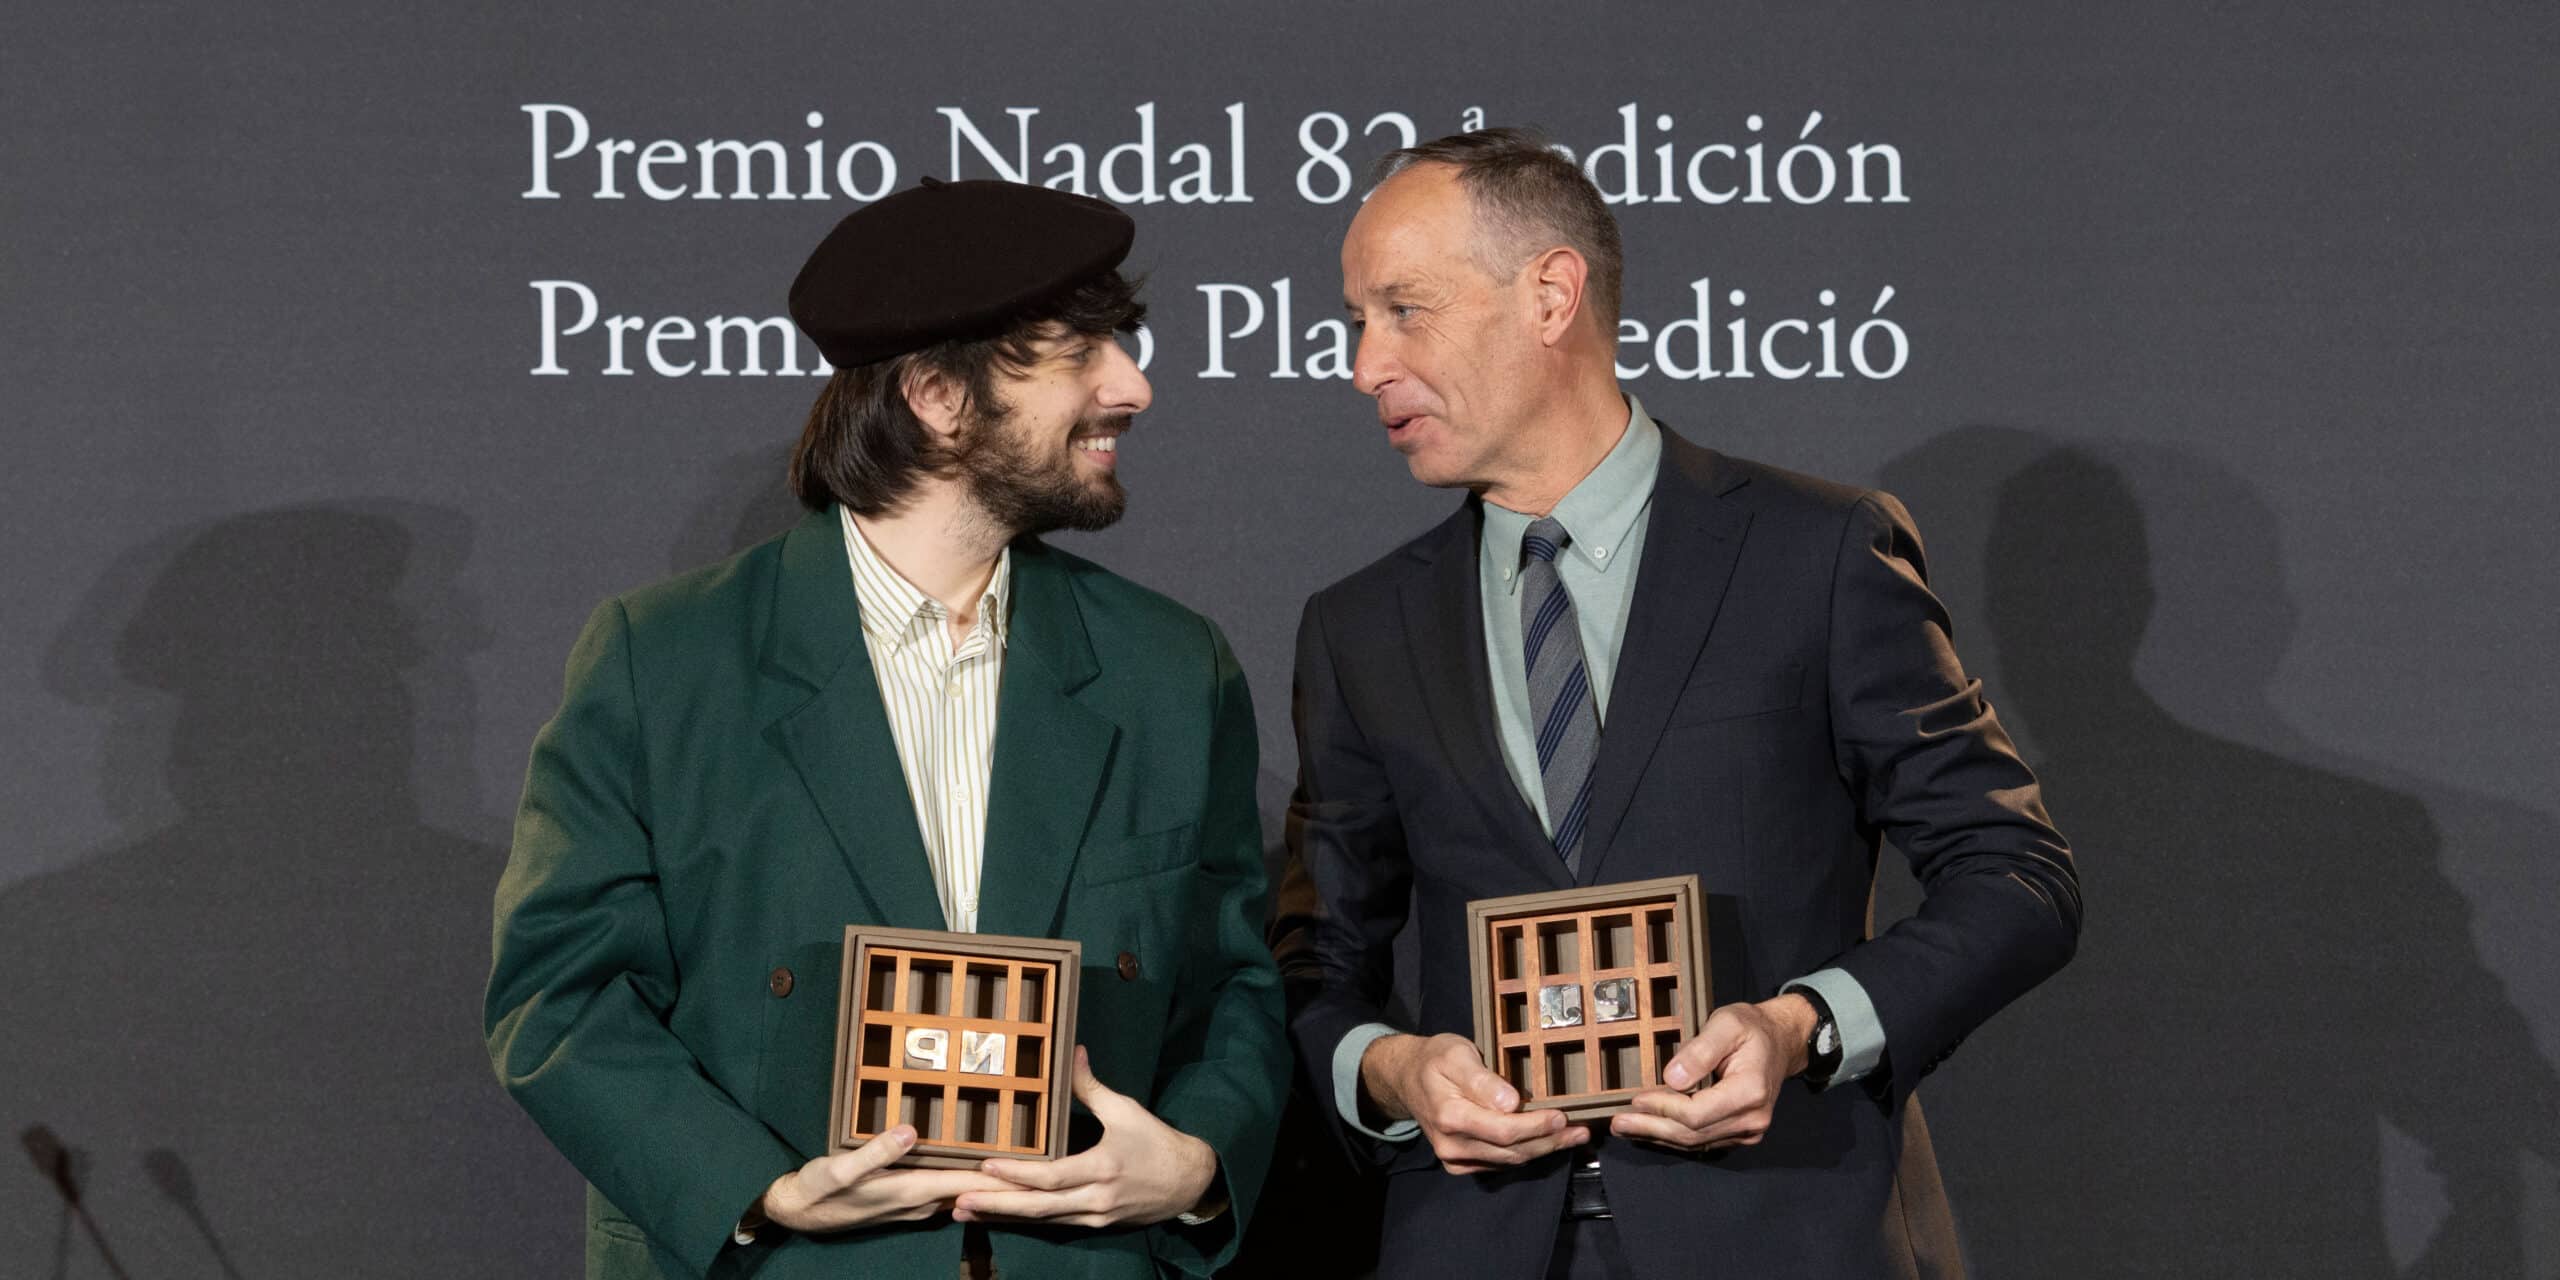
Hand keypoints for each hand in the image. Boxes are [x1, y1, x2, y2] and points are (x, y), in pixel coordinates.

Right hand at [756, 1126, 1016, 1233]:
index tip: (1038, 1169)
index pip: (969, 1184)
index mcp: (911, 1191)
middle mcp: (919, 1202)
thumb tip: (910, 1133)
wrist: (798, 1213)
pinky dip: (968, 1181)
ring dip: (992, 1183)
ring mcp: (914, 1205)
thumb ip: (876, 1152)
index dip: (1003, 1177)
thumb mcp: (840, 1169)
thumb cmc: (818, 1189)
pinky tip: (978, 1169)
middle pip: (975, 1191)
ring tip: (1024, 1165)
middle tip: (1047, 1164)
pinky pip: (947, 1191)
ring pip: (963, 1192)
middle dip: (1009, 1181)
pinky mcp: (906, 1200)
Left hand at [955, 1046, 1218, 1227]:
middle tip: (958, 1203)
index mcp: (1102, 1168)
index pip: (1051, 1176)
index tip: (986, 1167)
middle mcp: (1096, 1198)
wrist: (1189, 1182)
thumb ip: (1092, 1087)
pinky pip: (1055, 1223)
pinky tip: (1000, 1215)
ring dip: (1003, 1216)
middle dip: (995, 1206)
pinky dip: (1026, 1220)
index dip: (1017, 1175)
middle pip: (1038, 1208)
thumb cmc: (1157, 1143)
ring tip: (965, 1211)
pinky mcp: (1096, 1223)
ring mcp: (1095, 1215)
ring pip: (1042, 1220)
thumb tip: (1073, 1053)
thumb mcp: (1126, 1111)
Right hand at [1362, 1032, 1587, 1174]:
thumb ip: (1481, 1079)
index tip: (1563, 1116)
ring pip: (1509, 1161)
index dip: (1537, 1127)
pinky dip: (1525, 1154)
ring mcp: (1454, 1158)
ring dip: (1544, 1150)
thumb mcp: (1456, 1054)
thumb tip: (1510, 1103)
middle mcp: (1451, 1144)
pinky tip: (1546, 1143)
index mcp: (1450, 1116)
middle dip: (1550, 1141)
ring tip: (1574, 1137)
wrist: (1406, 1078)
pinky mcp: (1458, 1164)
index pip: (1503, 1130)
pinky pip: (1499, 1164)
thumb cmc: (1435, 1059)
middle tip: (1582, 1131)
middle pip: (1511, 1150)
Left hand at [1609, 994, 1816, 1151]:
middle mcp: (1752, 1118)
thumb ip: (1700, 1050)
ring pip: (1695, 1143)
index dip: (1662, 1108)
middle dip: (1652, 1128)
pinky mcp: (1740, 1133)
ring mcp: (1748, 1130)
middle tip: (1618, 1122)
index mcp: (1750, 1091)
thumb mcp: (1726, 1024)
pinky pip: (1703, 1141)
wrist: (1779, 1041)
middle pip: (1692, 1134)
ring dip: (1658, 1136)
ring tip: (1626, 1128)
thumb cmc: (1752, 1029)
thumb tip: (1672, 1078)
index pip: (1696, 1113)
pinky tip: (1651, 1131)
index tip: (1636, 1099)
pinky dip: (1674, 1137)